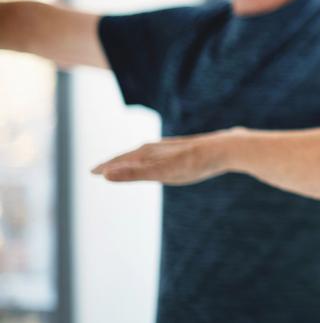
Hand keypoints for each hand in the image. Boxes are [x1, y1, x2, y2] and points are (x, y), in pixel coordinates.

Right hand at [91, 131, 236, 184]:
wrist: (226, 148)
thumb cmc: (195, 162)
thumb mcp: (163, 171)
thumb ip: (135, 174)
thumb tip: (105, 175)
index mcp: (149, 152)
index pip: (122, 160)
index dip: (107, 167)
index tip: (91, 172)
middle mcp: (158, 147)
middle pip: (131, 156)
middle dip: (116, 163)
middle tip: (100, 170)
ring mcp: (171, 149)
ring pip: (146, 154)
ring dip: (132, 160)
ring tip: (124, 165)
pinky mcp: (185, 151)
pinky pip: (161, 155)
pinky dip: (151, 159)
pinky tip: (159, 161)